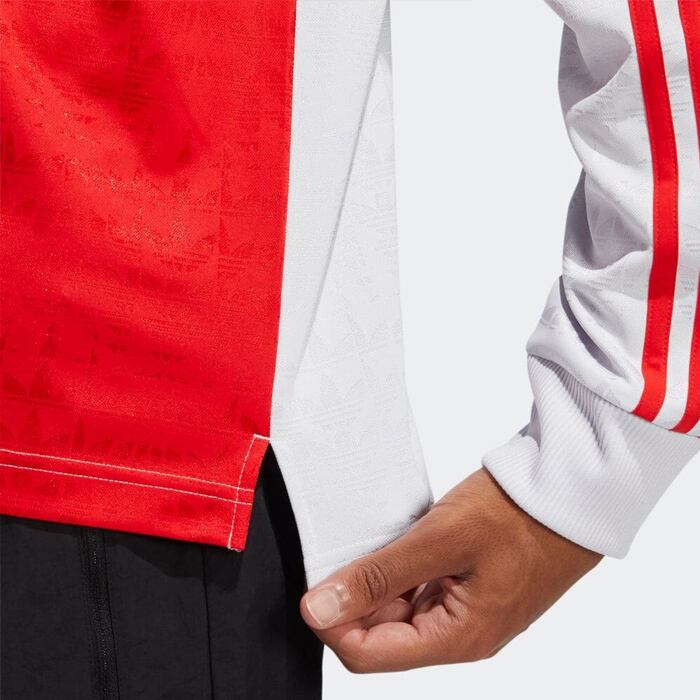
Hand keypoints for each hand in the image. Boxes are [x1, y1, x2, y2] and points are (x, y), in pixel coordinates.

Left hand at [300, 468, 601, 671]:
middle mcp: (460, 635)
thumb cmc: (516, 516)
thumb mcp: (441, 539)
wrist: (566, 492)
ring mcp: (466, 611)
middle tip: (346, 552)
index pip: (368, 656)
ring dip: (377, 582)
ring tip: (379, 542)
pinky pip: (419, 591)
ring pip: (398, 612)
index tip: (312, 586)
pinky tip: (398, 543)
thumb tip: (320, 609)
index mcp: (458, 639)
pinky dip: (399, 570)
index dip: (332, 624)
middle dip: (354, 600)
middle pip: (381, 636)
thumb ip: (379, 576)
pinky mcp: (468, 588)